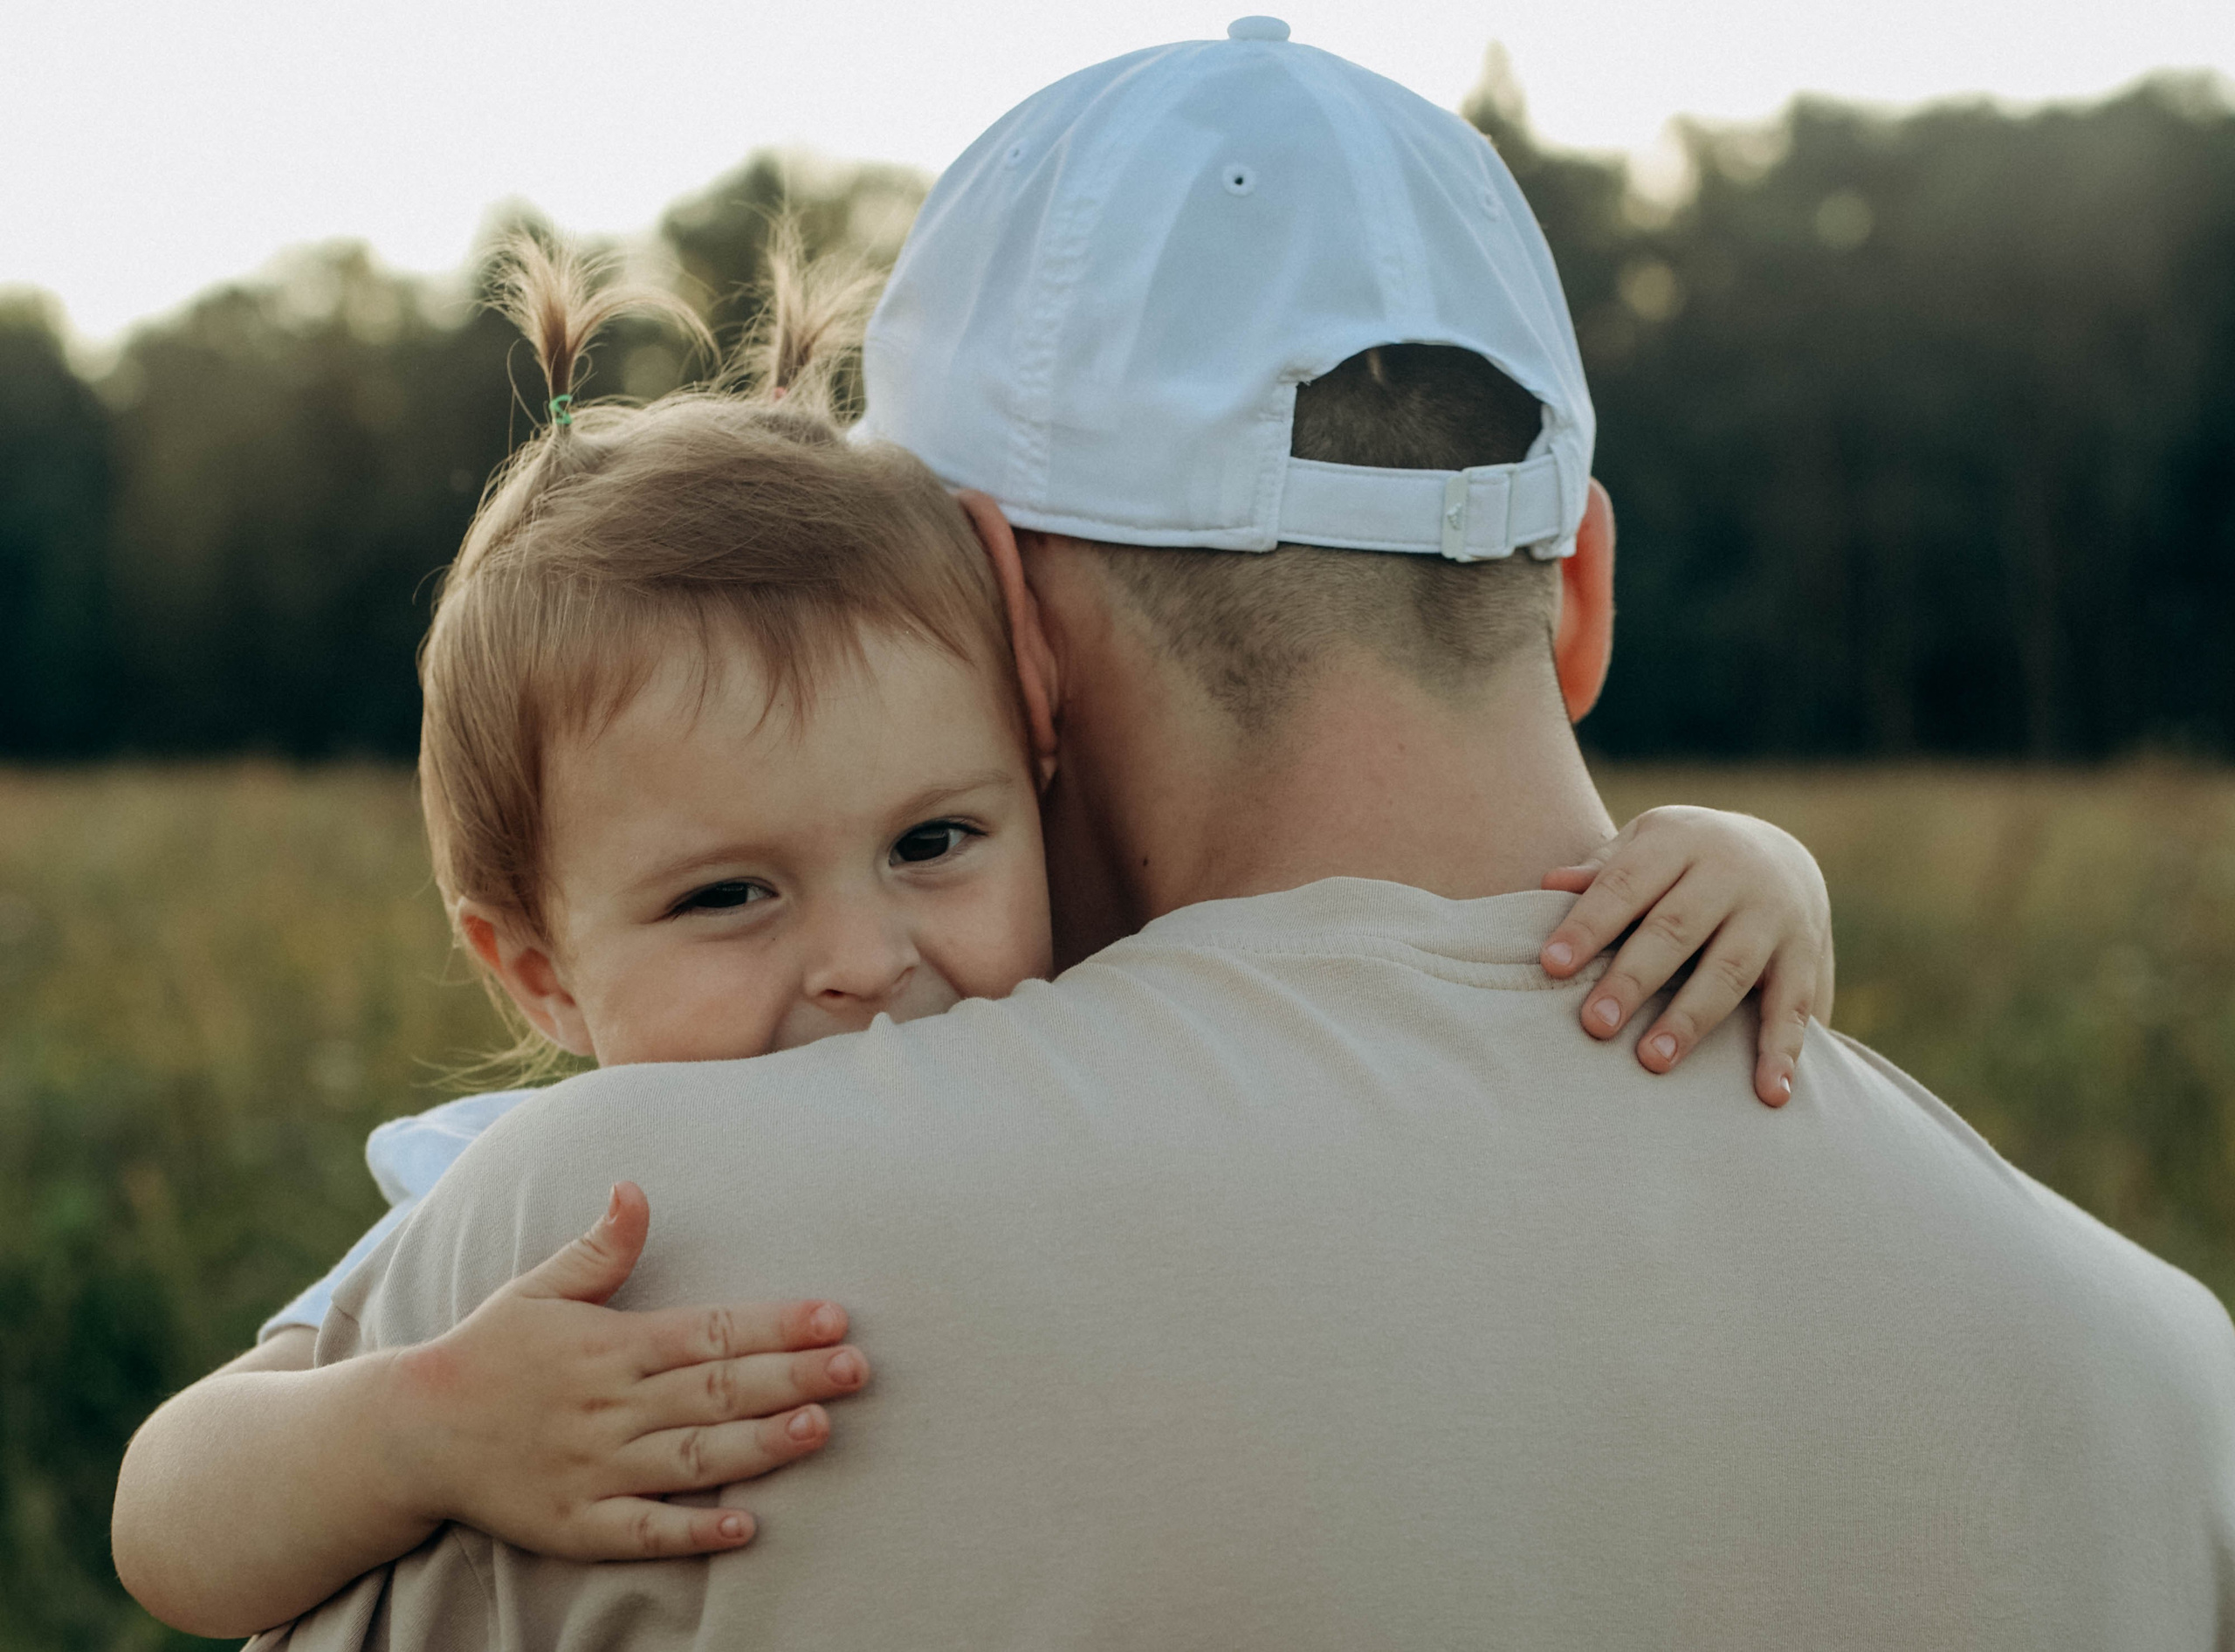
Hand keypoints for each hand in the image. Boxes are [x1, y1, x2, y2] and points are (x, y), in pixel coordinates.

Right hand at [380, 1181, 867, 1559]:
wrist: (408, 1434)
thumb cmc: (489, 1352)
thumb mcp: (539, 1289)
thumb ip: (600, 1248)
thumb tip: (636, 1188)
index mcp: (610, 1346)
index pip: (708, 1331)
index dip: (774, 1324)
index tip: (834, 1315)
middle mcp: (609, 1407)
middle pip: (715, 1391)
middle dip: (791, 1377)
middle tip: (857, 1367)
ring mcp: (594, 1469)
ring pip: (692, 1459)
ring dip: (759, 1446)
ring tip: (820, 1429)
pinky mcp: (576, 1524)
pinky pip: (643, 1531)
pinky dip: (693, 1531)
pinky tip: (745, 1526)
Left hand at [1537, 806, 1834, 1107]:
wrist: (1780, 853)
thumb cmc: (1682, 861)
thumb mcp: (1646, 846)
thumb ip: (1603, 871)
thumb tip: (1548, 884)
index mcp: (1678, 841)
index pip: (1626, 883)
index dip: (1589, 924)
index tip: (1552, 965)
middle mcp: (1730, 872)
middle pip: (1676, 928)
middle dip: (1634, 978)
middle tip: (1595, 1024)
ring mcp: (1772, 914)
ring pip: (1730, 970)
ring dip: (1691, 1019)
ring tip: (1653, 1061)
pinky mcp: (1804, 955)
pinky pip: (1794, 1005)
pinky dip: (1782, 1050)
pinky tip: (1769, 1093)